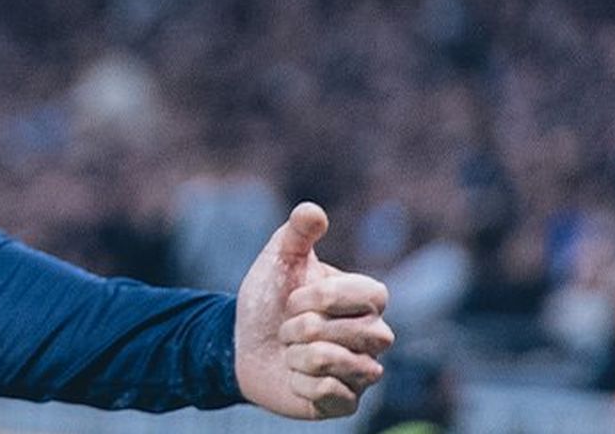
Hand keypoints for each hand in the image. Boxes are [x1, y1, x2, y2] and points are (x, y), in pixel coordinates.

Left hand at [234, 202, 393, 418]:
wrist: (240, 343)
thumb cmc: (267, 298)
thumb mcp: (277, 259)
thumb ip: (296, 233)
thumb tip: (312, 210)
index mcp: (364, 299)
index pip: (374, 295)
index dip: (328, 297)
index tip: (294, 297)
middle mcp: (373, 336)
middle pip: (365, 333)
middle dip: (308, 327)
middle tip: (287, 327)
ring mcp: (362, 371)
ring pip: (348, 364)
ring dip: (301, 355)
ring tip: (288, 350)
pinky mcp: (345, 403)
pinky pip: (332, 394)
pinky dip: (300, 382)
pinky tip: (292, 376)